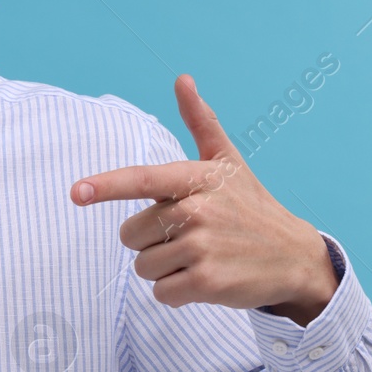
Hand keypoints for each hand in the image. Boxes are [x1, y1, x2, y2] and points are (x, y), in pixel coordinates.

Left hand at [70, 74, 336, 325]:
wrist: (294, 257)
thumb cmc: (250, 206)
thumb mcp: (228, 162)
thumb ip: (201, 121)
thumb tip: (182, 79)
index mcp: (197, 178)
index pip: (142, 179)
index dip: (106, 185)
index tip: (77, 192)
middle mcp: (197, 210)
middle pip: (131, 234)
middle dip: (150, 241)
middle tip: (190, 236)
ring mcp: (202, 247)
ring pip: (143, 266)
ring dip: (163, 268)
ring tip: (200, 257)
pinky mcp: (207, 282)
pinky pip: (160, 292)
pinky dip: (175, 292)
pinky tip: (204, 280)